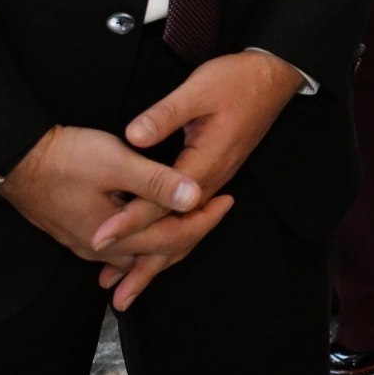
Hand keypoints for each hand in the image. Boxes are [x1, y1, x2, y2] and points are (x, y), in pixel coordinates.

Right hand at [0, 124, 227, 279]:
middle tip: (217, 208)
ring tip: (194, 217)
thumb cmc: (64, 159)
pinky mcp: (78, 233)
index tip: (227, 200)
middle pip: (159, 252)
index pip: (174, 240)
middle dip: (192, 232)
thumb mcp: (116, 163)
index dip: (204, 221)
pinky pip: (122, 245)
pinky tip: (152, 229)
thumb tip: (195, 196)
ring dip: (169, 237)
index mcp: (117, 237)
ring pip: (140, 250)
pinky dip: (145, 238)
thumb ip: (156, 181)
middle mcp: (103, 250)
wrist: (14, 162)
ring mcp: (87, 244)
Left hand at [88, 51, 305, 309]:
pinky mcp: (212, 176)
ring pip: (183, 232)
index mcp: (205, 164)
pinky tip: (152, 248)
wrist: (274, 78)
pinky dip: (168, 241)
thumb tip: (133, 137)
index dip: (129, 222)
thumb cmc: (237, 81)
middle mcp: (211, 182)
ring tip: (127, 287)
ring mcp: (214, 181)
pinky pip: (187, 220)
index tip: (100, 238)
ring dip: (156, 261)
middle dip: (144, 265)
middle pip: (174, 232)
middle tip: (117, 296)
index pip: (161, 203)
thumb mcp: (199, 90)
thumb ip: (165, 115)